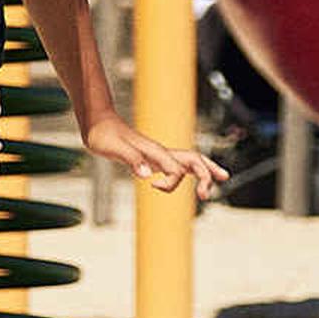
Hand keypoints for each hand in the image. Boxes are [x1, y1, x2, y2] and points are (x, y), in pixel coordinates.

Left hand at [85, 111, 224, 199]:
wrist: (97, 123)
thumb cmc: (103, 135)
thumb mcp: (113, 148)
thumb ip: (132, 159)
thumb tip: (148, 175)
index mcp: (154, 151)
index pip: (175, 169)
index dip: (170, 181)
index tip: (152, 184)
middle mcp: (161, 151)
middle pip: (194, 160)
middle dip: (205, 175)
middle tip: (206, 194)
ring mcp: (159, 153)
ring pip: (190, 161)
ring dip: (205, 171)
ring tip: (221, 179)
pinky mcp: (153, 156)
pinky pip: (178, 164)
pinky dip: (190, 172)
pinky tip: (193, 179)